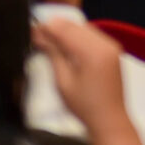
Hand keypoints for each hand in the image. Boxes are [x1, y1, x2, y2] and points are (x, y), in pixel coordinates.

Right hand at [34, 17, 132, 138]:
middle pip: (76, 26)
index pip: (66, 30)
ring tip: (49, 39)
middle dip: (56, 28)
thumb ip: (54, 54)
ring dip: (67, 30)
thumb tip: (40, 35)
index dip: (47, 28)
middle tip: (37, 35)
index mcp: (93, 52)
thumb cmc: (83, 105)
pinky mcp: (113, 49)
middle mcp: (105, 43)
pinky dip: (78, 35)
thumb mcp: (63, 81)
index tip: (31, 30)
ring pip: (85, 28)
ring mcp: (112, 45)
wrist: (109, 119)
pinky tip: (66, 43)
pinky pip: (93, 34)